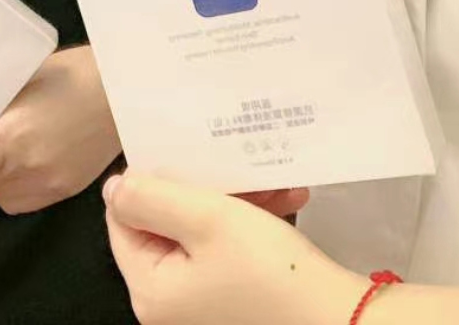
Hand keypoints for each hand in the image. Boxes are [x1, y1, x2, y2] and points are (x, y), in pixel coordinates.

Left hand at [0, 45, 119, 248]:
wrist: (124, 87)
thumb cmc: (71, 73)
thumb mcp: (22, 81)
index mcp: (10, 136)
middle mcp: (28, 167)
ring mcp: (51, 183)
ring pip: (3, 195)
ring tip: (18, 142)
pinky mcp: (68, 190)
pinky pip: (26, 198)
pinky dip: (20, 184)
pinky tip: (37, 154)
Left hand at [104, 173, 363, 324]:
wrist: (344, 321)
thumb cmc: (268, 270)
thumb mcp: (207, 219)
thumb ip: (153, 197)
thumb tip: (115, 186)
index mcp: (149, 290)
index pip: (123, 222)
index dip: (147, 181)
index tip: (180, 150)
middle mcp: (169, 304)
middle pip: (168, 226)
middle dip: (203, 187)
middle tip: (230, 159)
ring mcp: (205, 306)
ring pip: (204, 234)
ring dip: (236, 200)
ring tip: (272, 179)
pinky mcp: (238, 302)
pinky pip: (230, 253)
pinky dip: (253, 225)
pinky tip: (287, 199)